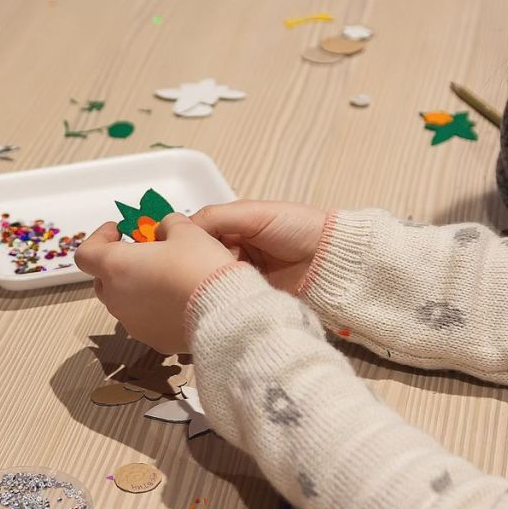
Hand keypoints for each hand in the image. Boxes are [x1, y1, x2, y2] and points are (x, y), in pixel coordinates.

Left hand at [75, 214, 238, 352]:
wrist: (226, 312)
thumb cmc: (200, 269)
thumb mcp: (186, 231)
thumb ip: (168, 224)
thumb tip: (165, 229)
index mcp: (116, 267)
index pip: (86, 253)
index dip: (99, 238)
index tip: (118, 230)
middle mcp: (117, 298)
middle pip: (103, 279)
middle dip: (119, 263)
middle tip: (143, 252)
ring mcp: (132, 322)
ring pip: (123, 301)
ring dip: (136, 287)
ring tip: (165, 275)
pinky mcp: (152, 339)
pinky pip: (144, 320)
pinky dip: (153, 308)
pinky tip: (177, 299)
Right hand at [190, 200, 326, 293]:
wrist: (331, 261)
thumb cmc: (296, 227)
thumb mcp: (254, 213)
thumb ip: (217, 216)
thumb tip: (182, 228)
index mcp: (234, 226)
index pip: (200, 232)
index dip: (188, 239)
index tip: (176, 249)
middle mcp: (235, 250)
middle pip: (203, 257)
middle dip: (200, 262)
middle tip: (200, 267)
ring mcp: (242, 274)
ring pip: (213, 277)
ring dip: (212, 279)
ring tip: (211, 282)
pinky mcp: (250, 295)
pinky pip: (228, 294)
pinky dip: (224, 294)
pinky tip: (219, 295)